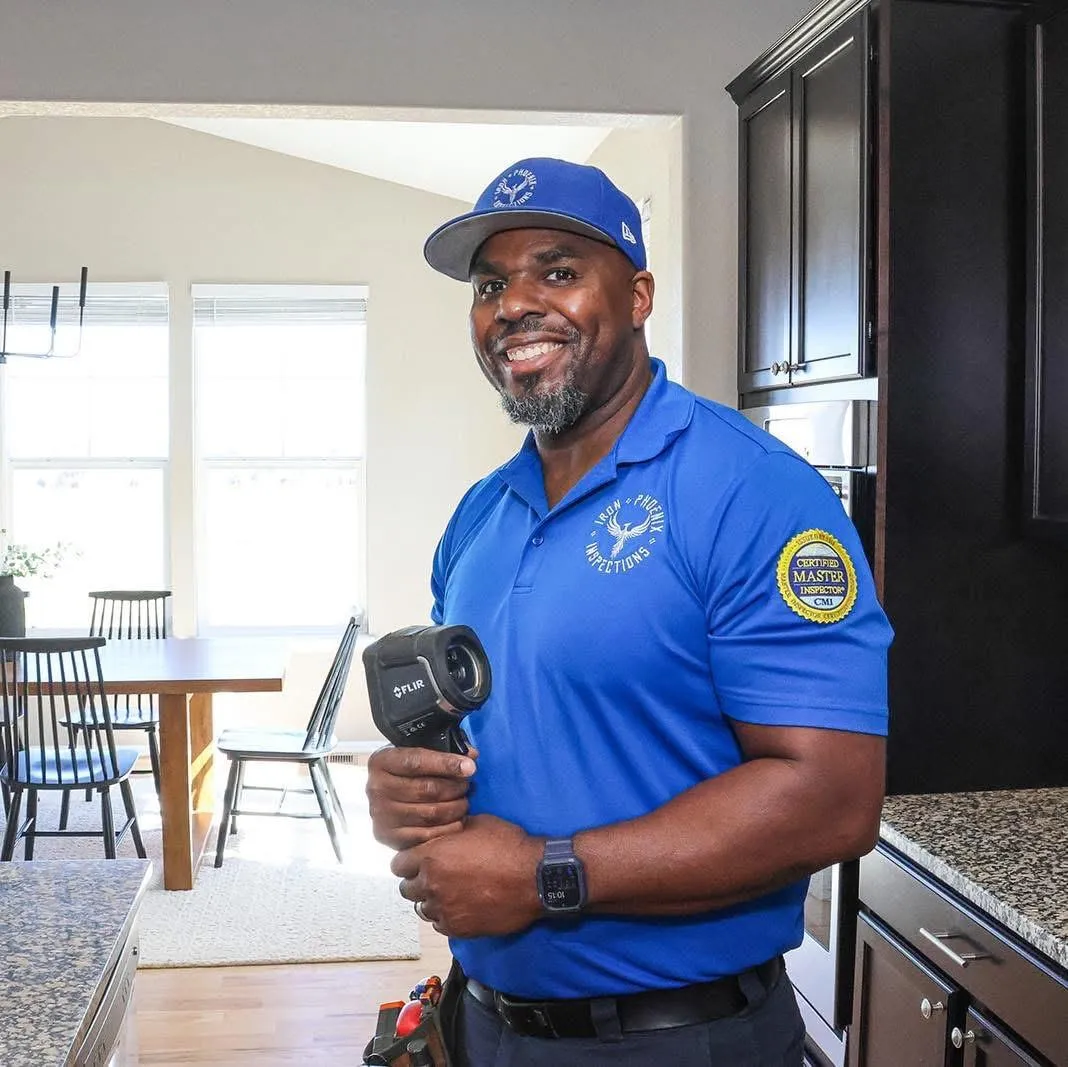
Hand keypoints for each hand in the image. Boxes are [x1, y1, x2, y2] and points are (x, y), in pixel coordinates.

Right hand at [365, 744, 477, 850]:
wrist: (387, 797)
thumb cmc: (407, 772)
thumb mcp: (418, 754)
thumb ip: (443, 751)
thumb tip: (471, 754)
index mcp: (381, 761)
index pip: (416, 761)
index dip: (446, 764)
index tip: (469, 767)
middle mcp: (376, 788)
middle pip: (426, 789)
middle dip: (454, 787)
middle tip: (467, 785)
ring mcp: (381, 815)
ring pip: (430, 813)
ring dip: (455, 807)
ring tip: (463, 802)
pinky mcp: (389, 837)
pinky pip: (427, 835)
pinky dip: (448, 828)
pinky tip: (456, 820)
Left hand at [393, 814, 543, 937]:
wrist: (534, 878)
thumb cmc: (508, 846)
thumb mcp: (477, 824)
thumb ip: (452, 830)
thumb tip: (446, 830)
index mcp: (431, 855)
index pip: (397, 864)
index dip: (407, 861)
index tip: (417, 860)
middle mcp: (431, 884)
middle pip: (405, 888)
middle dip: (416, 881)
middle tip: (433, 876)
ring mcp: (444, 909)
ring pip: (421, 908)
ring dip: (430, 900)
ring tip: (448, 893)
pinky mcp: (458, 928)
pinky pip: (439, 924)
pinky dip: (445, 916)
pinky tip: (460, 906)